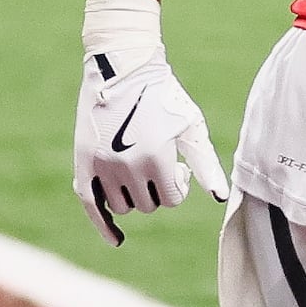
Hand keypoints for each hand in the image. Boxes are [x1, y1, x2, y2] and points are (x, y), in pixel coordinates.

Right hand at [74, 0, 227, 243]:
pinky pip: (90, 205)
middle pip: (147, 206)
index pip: (170, 199)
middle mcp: (125, 166)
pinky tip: (117, 239)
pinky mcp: (83, 162)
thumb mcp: (190, 126)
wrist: (122, 67)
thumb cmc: (164, 95)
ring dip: (134, 197)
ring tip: (139, 172)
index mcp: (155, 158)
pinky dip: (103, 224)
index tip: (178, 169)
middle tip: (157, 166)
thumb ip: (206, 163)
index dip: (177, 187)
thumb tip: (222, 198)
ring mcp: (101, 166)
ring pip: (122, 207)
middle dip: (156, 191)